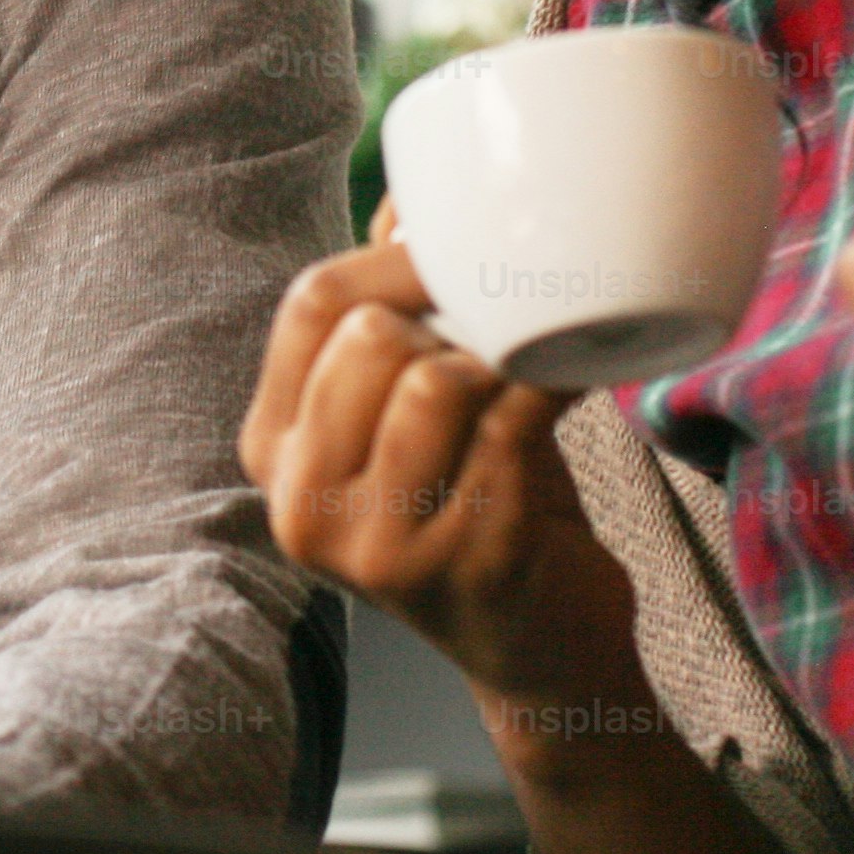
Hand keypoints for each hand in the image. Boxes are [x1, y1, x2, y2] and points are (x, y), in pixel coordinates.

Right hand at [241, 231, 648, 752]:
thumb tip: (411, 201)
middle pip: (369, 337)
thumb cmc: (476, 506)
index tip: (460, 253)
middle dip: (452, 315)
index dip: (392, 260)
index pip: (310, 305)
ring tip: (533, 369)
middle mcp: (304, 505)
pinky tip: (580, 379)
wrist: (541, 653)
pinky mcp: (468, 561)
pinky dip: (557, 386)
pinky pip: (513, 427)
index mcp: (273, 450)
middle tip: (505, 332)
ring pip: (438, 381)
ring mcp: (381, 544)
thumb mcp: (407, 415)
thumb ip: (393, 314)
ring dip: (505, 359)